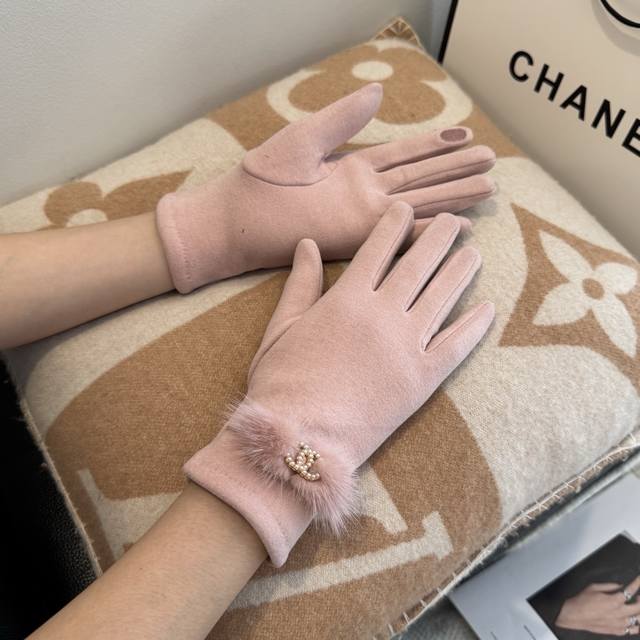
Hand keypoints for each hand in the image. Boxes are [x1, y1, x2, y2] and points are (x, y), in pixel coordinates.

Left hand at [157, 83, 495, 291]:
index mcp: (353, 167)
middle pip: (421, 177)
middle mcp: (365, 192)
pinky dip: (430, 228)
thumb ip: (343, 119)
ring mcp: (364, 214)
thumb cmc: (262, 178)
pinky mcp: (357, 235)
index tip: (465, 133)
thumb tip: (378, 94)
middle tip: (491, 162)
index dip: (435, 143)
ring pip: (420, 201)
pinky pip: (401, 230)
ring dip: (454, 196)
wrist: (238, 216)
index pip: (405, 153)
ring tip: (487, 187)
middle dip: (456, 169)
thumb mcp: (306, 138)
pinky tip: (458, 225)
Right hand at [184, 202, 493, 564]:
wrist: (298, 440)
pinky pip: (458, 345)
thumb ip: (300, 284)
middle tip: (454, 221)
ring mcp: (408, 346)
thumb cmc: (281, 384)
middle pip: (419, 265)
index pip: (377, 249)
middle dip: (438, 237)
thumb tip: (307, 245)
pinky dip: (475, 325)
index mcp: (347, 299)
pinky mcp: (424, 380)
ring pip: (444, 297)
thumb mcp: (281, 328)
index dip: (394, 224)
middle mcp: (383, 314)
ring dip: (461, 270)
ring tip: (474, 252)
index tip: (407, 210)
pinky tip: (488, 308)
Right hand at [556, 577, 639, 635]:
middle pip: (639, 607)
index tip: (639, 580)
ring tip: (635, 607)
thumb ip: (609, 586)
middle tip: (638, 596)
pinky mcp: (618, 631)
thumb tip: (620, 585)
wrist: (575, 615)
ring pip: (639, 620)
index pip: (630, 590)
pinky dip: (636, 625)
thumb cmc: (582, 601)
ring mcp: (620, 624)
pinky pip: (633, 630)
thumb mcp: (594, 587)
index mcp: (614, 600)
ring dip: (639, 613)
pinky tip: (633, 620)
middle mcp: (619, 613)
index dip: (637, 584)